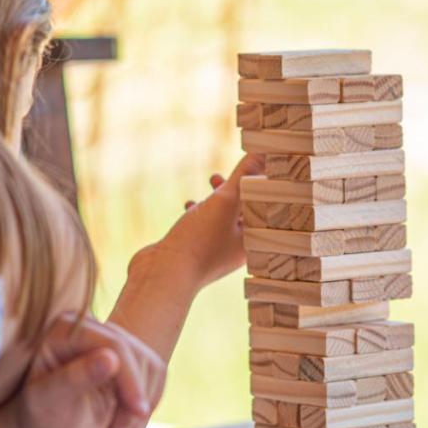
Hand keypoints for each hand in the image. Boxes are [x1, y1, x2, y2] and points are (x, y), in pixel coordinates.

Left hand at [10, 312, 166, 427]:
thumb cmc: (40, 418)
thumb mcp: (49, 402)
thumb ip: (76, 378)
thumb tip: (110, 358)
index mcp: (66, 327)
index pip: (113, 344)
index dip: (130, 378)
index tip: (139, 412)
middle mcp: (92, 327)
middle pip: (135, 355)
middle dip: (132, 398)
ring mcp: (114, 340)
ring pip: (150, 366)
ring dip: (138, 408)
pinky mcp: (131, 356)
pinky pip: (156, 374)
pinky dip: (146, 404)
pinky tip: (123, 424)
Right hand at [149, 153, 264, 288]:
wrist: (161, 275)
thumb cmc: (198, 242)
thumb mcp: (224, 201)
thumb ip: (243, 176)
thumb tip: (262, 151)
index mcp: (251, 242)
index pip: (265, 207)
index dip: (262, 182)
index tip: (256, 163)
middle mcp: (235, 249)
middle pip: (244, 211)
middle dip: (239, 187)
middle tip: (235, 169)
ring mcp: (214, 252)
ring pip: (222, 217)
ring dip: (218, 197)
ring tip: (213, 180)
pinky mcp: (194, 251)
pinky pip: (202, 226)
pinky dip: (199, 211)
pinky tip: (189, 204)